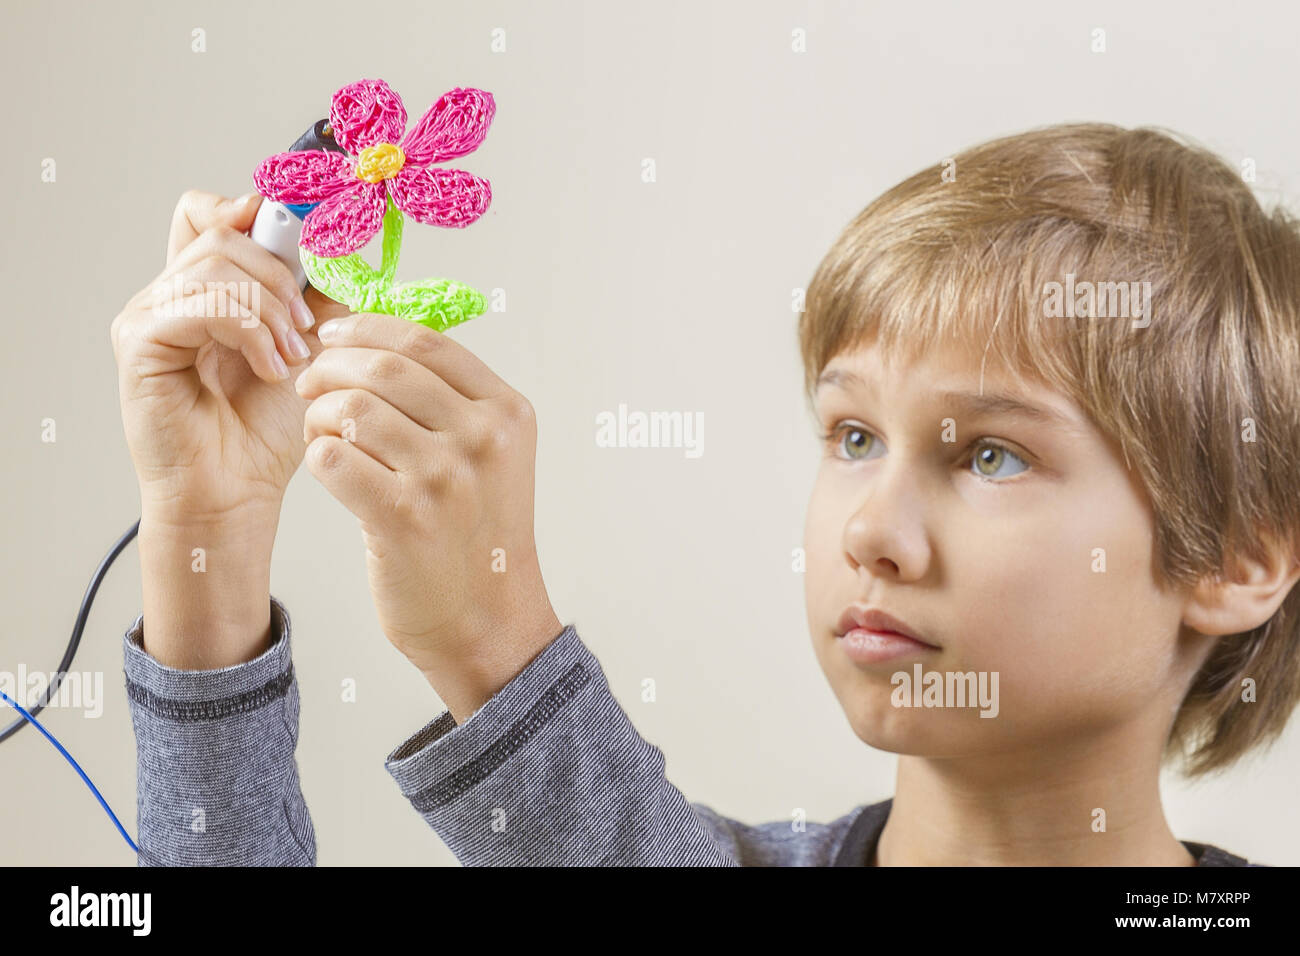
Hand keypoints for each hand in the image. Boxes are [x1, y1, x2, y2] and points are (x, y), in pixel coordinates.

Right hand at [113, 189, 349, 519]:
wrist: (237, 489)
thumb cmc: (266, 429)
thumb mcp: (311, 346)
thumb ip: (317, 295)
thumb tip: (340, 247)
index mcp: (205, 289)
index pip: (208, 213)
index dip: (251, 211)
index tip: (298, 233)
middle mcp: (170, 294)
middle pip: (221, 232)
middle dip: (279, 273)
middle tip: (305, 327)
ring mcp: (149, 314)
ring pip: (215, 264)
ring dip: (269, 307)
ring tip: (290, 356)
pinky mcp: (140, 340)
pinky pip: (200, 304)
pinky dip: (247, 330)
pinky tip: (267, 367)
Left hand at [295, 312, 561, 721]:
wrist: (487, 620)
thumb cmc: (476, 534)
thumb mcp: (491, 455)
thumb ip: (451, 399)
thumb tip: (376, 340)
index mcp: (507, 413)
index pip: (426, 342)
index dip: (367, 327)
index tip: (333, 333)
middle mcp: (483, 439)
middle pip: (383, 368)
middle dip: (330, 366)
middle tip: (308, 383)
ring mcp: (445, 479)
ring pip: (350, 410)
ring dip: (318, 415)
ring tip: (319, 434)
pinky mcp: (403, 518)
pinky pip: (330, 459)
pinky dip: (316, 457)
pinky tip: (326, 469)